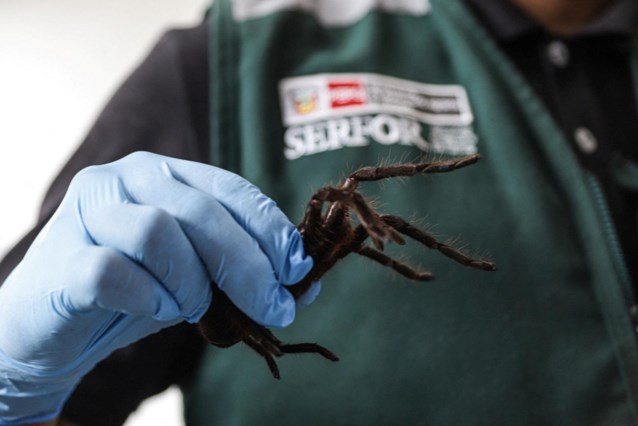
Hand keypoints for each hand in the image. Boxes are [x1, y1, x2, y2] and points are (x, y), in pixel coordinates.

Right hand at [0, 152, 312, 423]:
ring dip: (192, 281)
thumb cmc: (135, 291)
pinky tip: (158, 310)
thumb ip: (245, 274)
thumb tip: (306, 287)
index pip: (230, 188)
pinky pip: (113, 271)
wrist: (55, 326)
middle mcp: (126, 178)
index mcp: (166, 174)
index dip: (270, 228)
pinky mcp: (59, 255)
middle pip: (200, 212)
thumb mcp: (200, 277)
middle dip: (249, 265)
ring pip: (157, 232)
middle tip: (274, 307)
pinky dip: (148, 297)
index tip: (297, 269)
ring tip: (195, 308)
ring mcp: (89, 211)